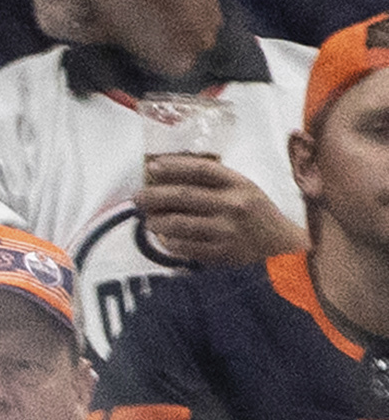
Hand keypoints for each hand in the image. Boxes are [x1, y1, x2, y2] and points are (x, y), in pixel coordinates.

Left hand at [137, 150, 300, 265]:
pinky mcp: (221, 253)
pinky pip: (184, 247)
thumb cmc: (257, 215)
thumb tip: (169, 178)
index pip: (202, 169)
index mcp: (240, 184)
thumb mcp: (245, 190)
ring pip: (179, 223)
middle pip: (184, 195)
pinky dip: (168, 242)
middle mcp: (233, 204)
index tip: (152, 167)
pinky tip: (163, 238)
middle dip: (154, 196)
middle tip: (137, 198)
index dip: (174, 166)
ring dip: (156, 221)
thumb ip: (215, 184)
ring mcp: (227, 230)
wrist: (282, 248)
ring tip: (148, 220)